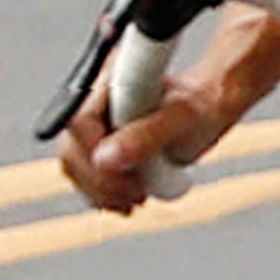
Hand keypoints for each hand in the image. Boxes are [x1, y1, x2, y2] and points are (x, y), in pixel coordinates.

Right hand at [56, 61, 229, 212]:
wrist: (207, 109)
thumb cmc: (199, 106)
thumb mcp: (181, 119)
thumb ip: (145, 134)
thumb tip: (104, 158)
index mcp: (107, 79)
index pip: (79, 122)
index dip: (97, 155)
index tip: (132, 177)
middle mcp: (91, 98)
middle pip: (72, 148)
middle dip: (101, 180)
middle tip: (137, 195)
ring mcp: (89, 123)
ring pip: (74, 166)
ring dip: (101, 192)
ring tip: (136, 199)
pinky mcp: (94, 143)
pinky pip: (82, 174)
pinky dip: (101, 194)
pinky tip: (125, 201)